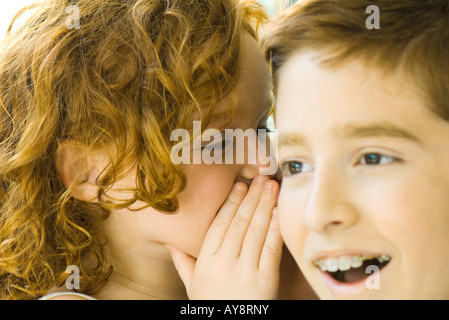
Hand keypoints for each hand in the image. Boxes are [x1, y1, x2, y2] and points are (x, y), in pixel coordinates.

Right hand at [166, 176, 282, 299]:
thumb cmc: (212, 306)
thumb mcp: (193, 287)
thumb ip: (182, 263)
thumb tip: (171, 242)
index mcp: (205, 261)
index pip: (219, 224)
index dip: (231, 203)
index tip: (239, 186)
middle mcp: (223, 262)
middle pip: (239, 222)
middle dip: (251, 197)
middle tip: (260, 177)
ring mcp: (245, 271)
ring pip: (255, 230)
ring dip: (265, 205)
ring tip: (271, 186)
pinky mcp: (265, 280)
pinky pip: (270, 247)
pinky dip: (275, 227)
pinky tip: (278, 211)